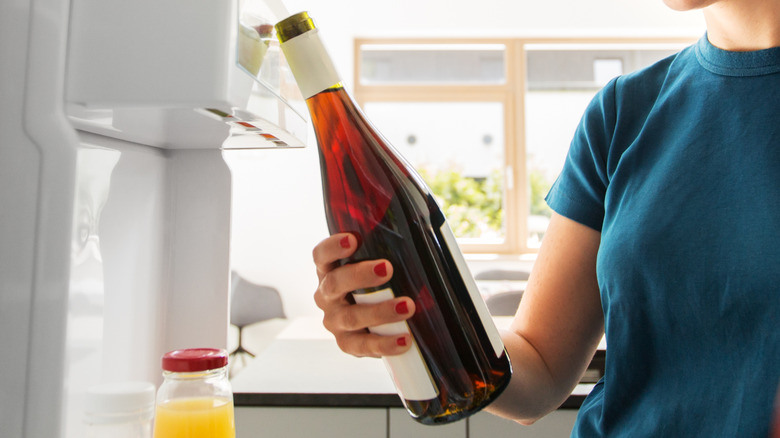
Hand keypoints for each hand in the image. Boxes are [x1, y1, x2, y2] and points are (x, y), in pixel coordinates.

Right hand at [312, 233, 415, 357]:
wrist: (377, 322)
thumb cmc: (378, 285)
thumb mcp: (377, 266)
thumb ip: (387, 250)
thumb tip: (422, 228)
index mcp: (329, 270)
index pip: (322, 255)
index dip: (333, 247)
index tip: (353, 239)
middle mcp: (326, 295)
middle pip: (335, 283)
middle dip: (360, 275)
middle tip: (387, 268)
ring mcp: (335, 321)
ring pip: (351, 317)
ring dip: (379, 311)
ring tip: (407, 306)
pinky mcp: (347, 343)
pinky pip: (363, 346)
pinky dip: (385, 344)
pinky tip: (404, 340)